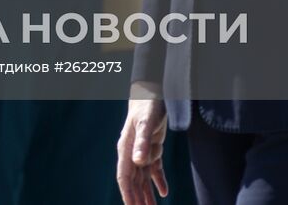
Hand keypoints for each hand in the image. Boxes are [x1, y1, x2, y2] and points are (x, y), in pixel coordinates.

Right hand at [116, 82, 168, 204]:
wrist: (150, 93)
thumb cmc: (147, 106)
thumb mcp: (146, 123)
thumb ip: (142, 142)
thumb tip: (138, 161)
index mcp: (126, 149)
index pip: (124, 177)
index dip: (128, 193)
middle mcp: (132, 153)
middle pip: (134, 182)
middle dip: (138, 199)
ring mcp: (142, 152)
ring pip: (144, 179)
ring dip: (148, 195)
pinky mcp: (152, 149)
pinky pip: (155, 170)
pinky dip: (159, 181)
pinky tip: (163, 193)